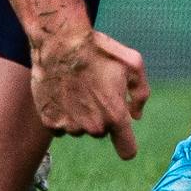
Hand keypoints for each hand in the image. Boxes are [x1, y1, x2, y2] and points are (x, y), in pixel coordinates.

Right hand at [28, 27, 148, 156]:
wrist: (59, 40)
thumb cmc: (98, 49)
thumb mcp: (132, 64)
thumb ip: (140, 94)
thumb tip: (135, 115)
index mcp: (115, 116)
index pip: (127, 150)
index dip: (126, 142)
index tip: (122, 134)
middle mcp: (93, 126)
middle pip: (101, 131)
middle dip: (100, 115)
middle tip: (92, 88)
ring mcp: (70, 126)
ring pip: (79, 127)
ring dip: (79, 114)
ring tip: (75, 86)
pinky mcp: (50, 121)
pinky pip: (60, 125)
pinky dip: (61, 113)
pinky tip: (61, 91)